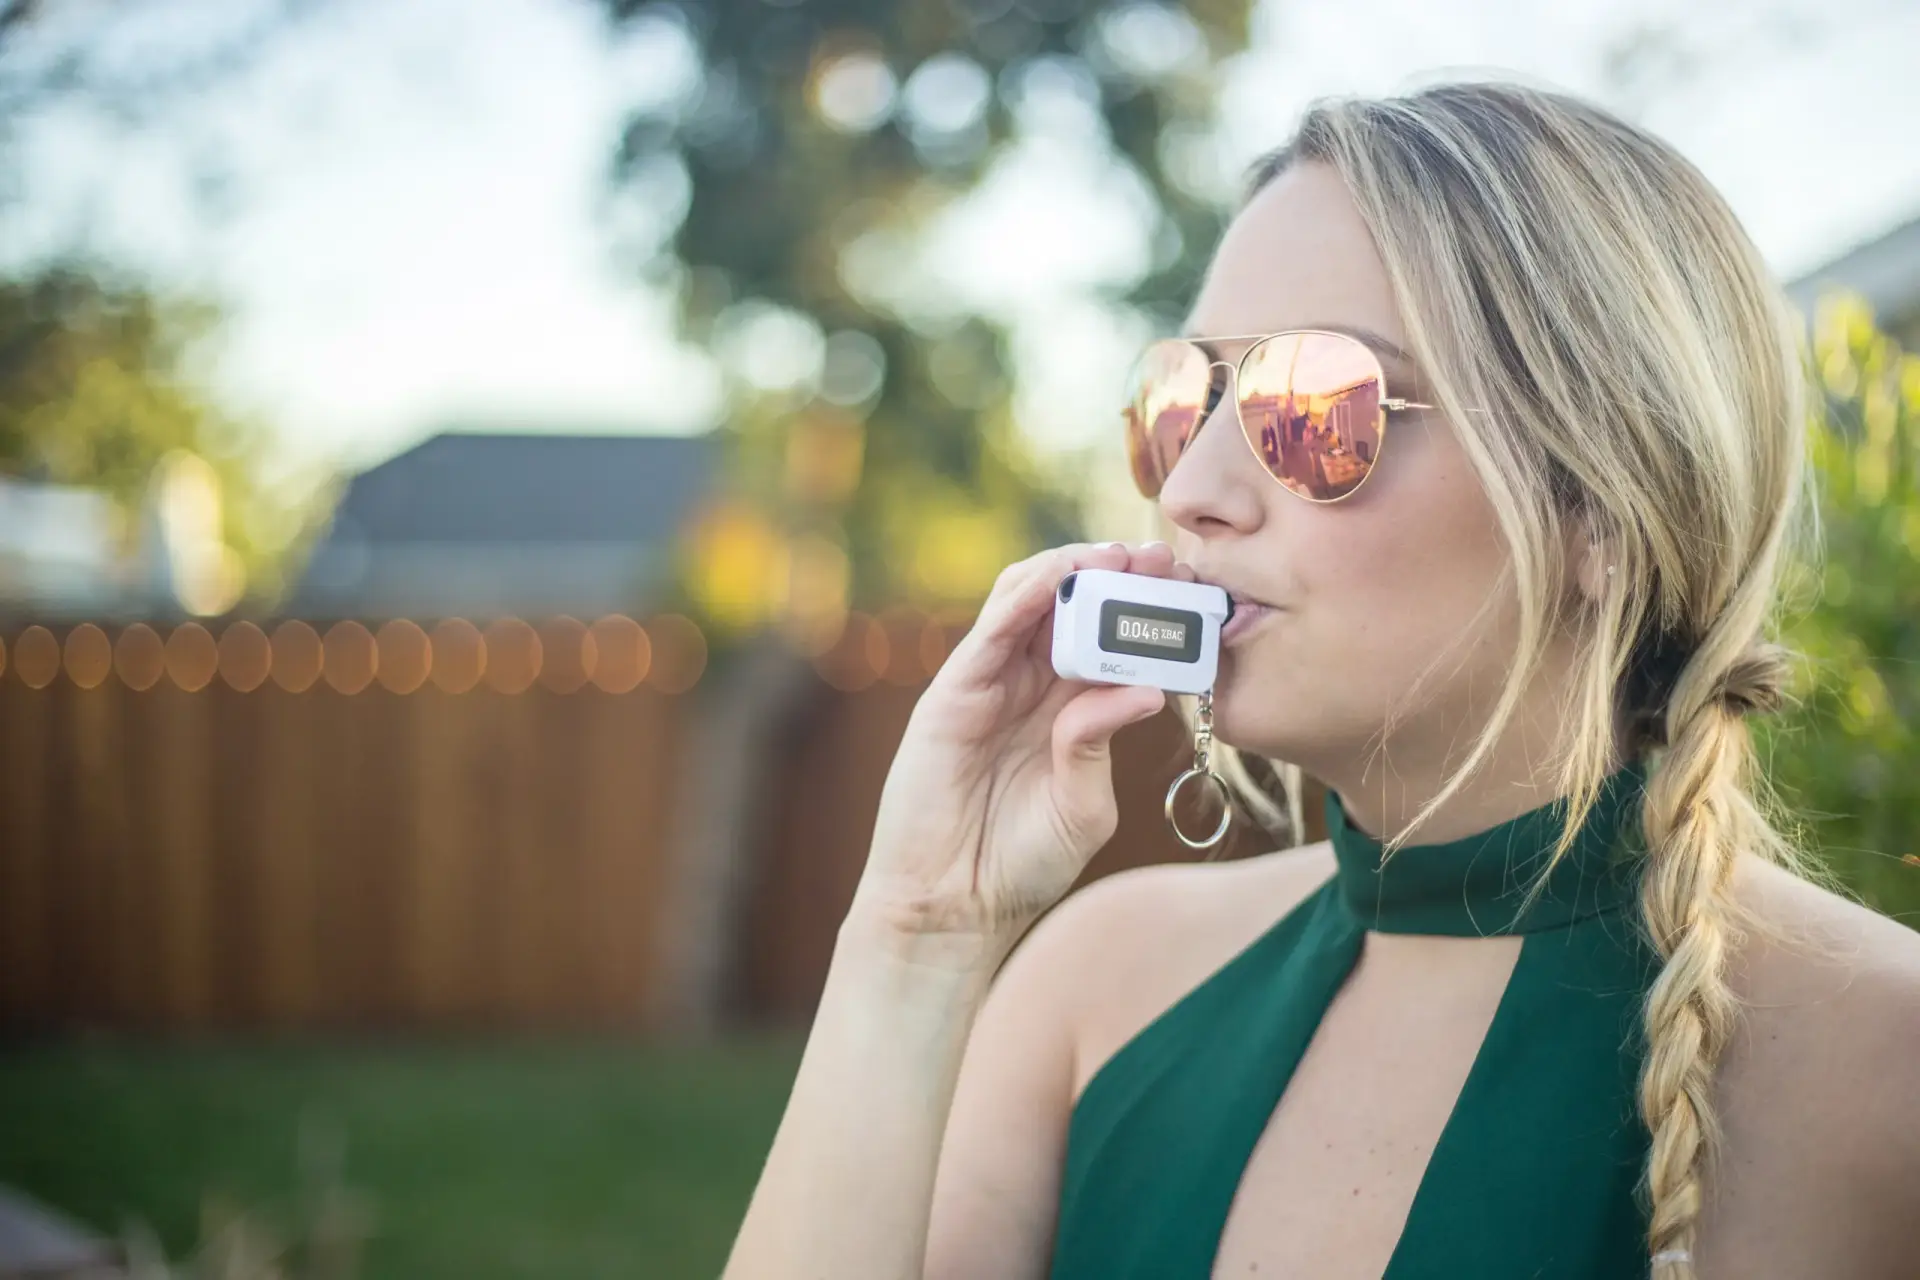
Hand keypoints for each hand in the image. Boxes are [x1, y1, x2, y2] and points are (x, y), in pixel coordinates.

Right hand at [851, 541, 1192, 959]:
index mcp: (1063, 708)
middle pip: (1070, 607)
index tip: (1190, 586)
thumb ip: (1101, 744)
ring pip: (1025, 602)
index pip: (1106, 637)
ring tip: (1117, 555)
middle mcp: (1025, 687)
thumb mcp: (1083, 805)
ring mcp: (987, 686)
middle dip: (1115, 574)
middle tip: (1162, 556)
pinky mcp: (951, 696)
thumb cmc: (1020, 865)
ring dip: (1070, 569)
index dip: (1144, 607)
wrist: (953, 909)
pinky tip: (1058, 577)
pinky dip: (1023, 598)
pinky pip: (988, 634)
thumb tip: (1147, 689)